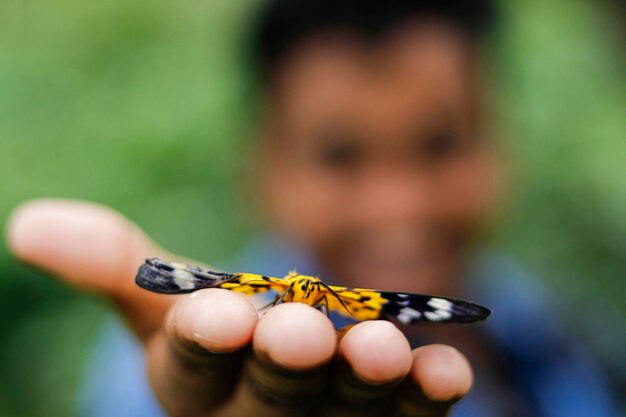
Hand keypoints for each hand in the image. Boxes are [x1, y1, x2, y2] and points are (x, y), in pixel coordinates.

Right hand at [7, 199, 472, 416]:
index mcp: (197, 384)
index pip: (191, 368)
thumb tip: (27, 221)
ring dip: (364, 379)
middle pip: (271, 393)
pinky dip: (426, 394)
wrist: (286, 358)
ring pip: (345, 406)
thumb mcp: (165, 295)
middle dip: (283, 364)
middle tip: (296, 332)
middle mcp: (259, 414)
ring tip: (381, 349)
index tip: (216, 314)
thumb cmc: (218, 330)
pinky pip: (409, 413)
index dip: (201, 342)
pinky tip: (445, 370)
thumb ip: (115, 263)